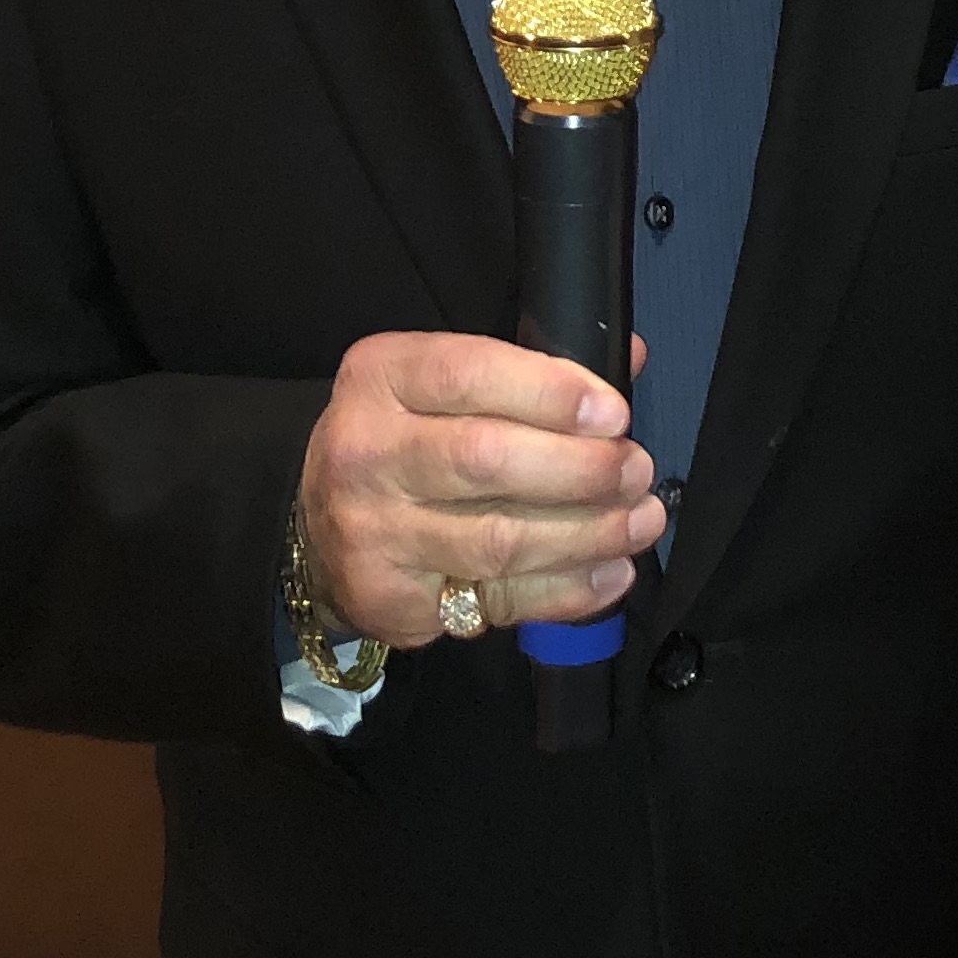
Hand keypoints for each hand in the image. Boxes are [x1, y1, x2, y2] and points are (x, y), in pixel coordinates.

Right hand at [299, 330, 663, 647]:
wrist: (317, 532)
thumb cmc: (405, 442)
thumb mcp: (442, 386)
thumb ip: (530, 372)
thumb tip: (630, 358)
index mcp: (381, 377)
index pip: (467, 374)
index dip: (549, 393)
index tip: (614, 412)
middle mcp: (366, 452)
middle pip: (486, 459)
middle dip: (580, 468)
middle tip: (636, 469)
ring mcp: (374, 533)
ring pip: (498, 539)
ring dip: (588, 533)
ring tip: (640, 520)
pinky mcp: (394, 599)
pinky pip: (497, 599)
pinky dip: (567, 590)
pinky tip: (611, 572)